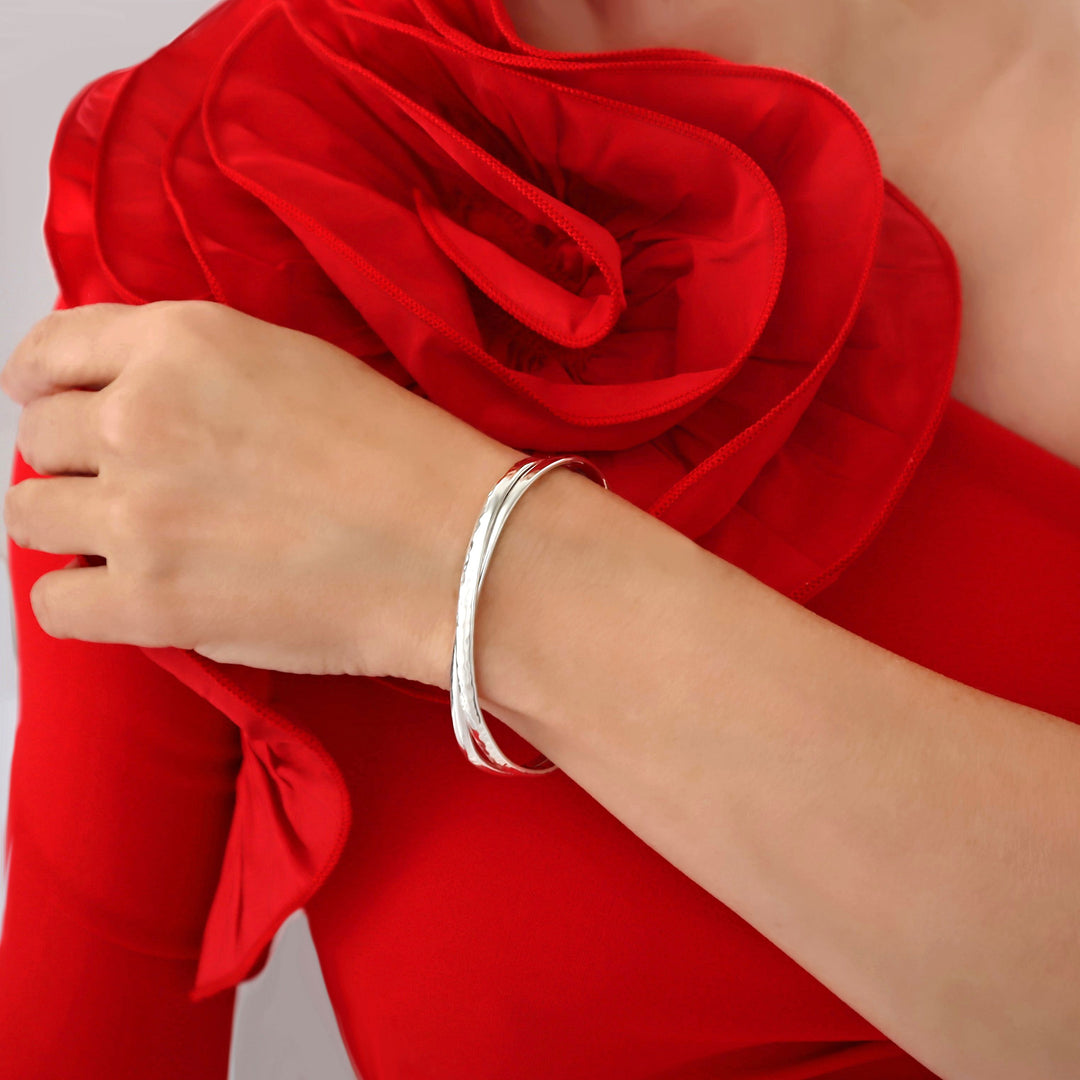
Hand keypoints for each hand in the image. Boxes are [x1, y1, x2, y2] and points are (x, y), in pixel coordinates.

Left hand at [2, 300, 521, 682]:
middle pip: (41, 438)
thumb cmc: (404, 459)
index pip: (53, 348)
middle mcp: (141, 415)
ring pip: (30, 516)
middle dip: (78, 462)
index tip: (41, 397)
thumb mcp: (296, 364)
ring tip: (137, 543)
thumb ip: (195, 371)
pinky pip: (55, 603)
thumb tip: (128, 403)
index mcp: (184, 342)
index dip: (40, 378)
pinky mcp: (150, 603)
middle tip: (135, 487)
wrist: (457, 548)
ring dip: (74, 527)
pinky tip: (133, 596)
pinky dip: (84, 600)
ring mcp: (138, 511)